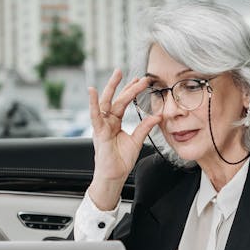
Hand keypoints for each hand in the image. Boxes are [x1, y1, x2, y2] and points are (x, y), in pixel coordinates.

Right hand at [85, 69, 161, 209]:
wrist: (114, 176)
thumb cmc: (121, 160)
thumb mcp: (137, 140)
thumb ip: (145, 127)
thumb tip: (157, 116)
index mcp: (114, 122)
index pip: (124, 102)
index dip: (133, 91)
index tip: (143, 81)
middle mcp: (107, 121)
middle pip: (116, 99)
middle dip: (125, 86)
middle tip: (137, 75)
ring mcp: (102, 125)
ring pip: (106, 102)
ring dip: (112, 88)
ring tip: (117, 74)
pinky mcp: (99, 132)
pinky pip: (95, 115)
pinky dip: (93, 103)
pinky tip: (92, 91)